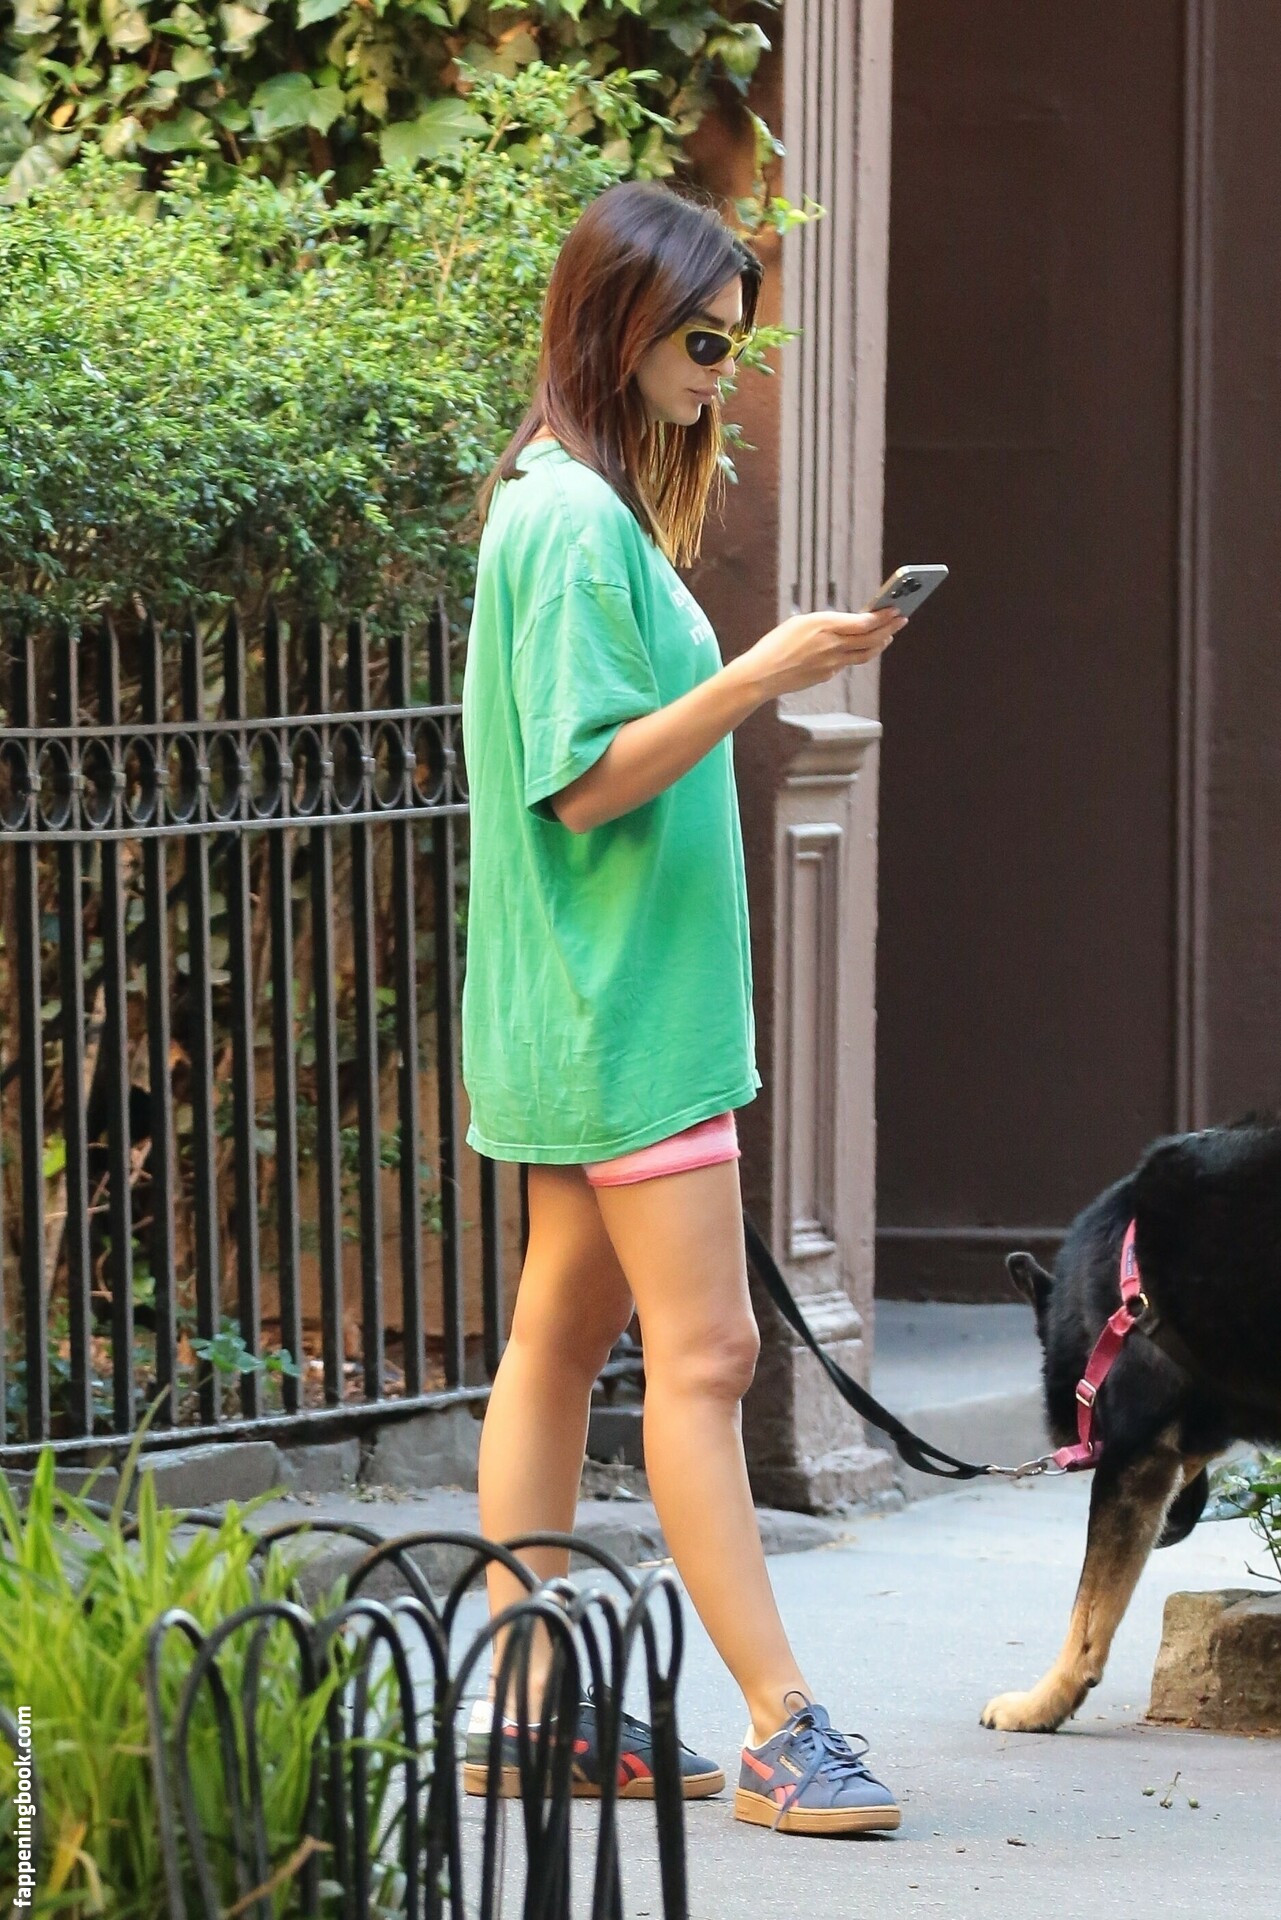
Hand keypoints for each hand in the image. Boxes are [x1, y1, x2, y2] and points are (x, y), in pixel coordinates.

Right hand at [737, 607, 906, 699]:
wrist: (762, 675)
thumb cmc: (776, 644)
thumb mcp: (801, 622)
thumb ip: (828, 623)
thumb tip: (851, 625)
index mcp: (824, 625)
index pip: (864, 622)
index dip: (883, 616)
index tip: (896, 609)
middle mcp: (832, 645)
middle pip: (871, 638)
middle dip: (889, 628)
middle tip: (902, 619)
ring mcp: (832, 663)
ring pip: (865, 653)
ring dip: (880, 643)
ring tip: (889, 636)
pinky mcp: (827, 675)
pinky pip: (848, 663)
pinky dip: (858, 654)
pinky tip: (861, 648)